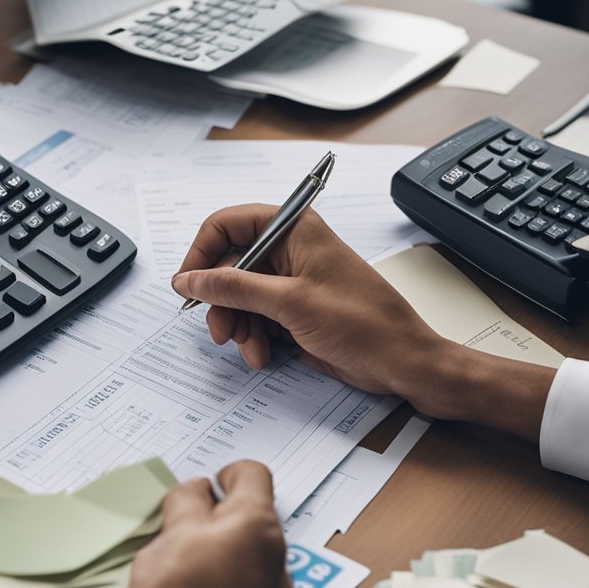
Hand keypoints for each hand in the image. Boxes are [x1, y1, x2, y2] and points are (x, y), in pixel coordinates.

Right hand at [119, 461, 293, 587]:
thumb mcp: (171, 528)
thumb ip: (188, 499)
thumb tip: (197, 491)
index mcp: (258, 526)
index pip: (254, 475)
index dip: (226, 474)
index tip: (207, 488)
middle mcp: (276, 558)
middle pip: (252, 517)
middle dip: (220, 516)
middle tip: (182, 528)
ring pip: (250, 553)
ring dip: (223, 549)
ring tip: (185, 563)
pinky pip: (247, 586)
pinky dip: (226, 580)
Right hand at [170, 204, 443, 394]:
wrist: (401, 363)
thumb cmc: (363, 323)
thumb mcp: (289, 303)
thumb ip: (232, 287)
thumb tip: (188, 279)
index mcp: (294, 229)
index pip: (227, 224)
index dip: (202, 253)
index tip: (188, 286)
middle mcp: (290, 250)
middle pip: (229, 265)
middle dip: (222, 302)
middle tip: (222, 332)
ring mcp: (291, 282)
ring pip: (238, 296)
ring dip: (238, 326)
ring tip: (251, 350)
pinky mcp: (293, 310)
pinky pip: (255, 317)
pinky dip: (253, 337)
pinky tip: (264, 355)